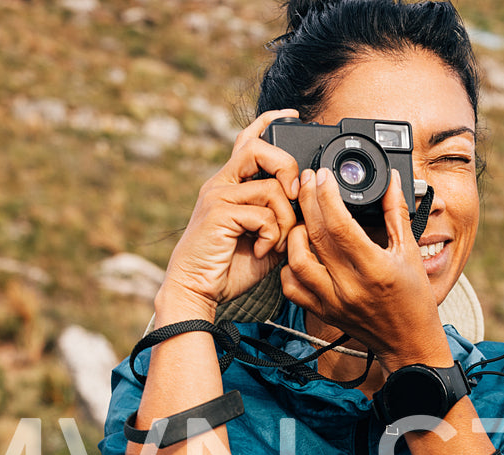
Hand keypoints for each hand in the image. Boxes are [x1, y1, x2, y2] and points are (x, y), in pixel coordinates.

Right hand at [156, 109, 303, 316]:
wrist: (197, 289)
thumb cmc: (229, 267)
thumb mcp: (265, 238)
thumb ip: (282, 218)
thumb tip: (306, 206)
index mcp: (231, 184)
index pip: (248, 140)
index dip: (269, 122)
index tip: (292, 116)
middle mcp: (221, 184)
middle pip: (260, 148)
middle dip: (287, 168)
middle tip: (293, 196)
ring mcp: (218, 197)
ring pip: (271, 188)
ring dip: (285, 220)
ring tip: (274, 242)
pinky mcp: (219, 214)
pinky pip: (264, 214)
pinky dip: (271, 237)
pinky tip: (260, 251)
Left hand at [280, 167, 451, 370]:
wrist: (409, 343)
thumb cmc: (414, 300)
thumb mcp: (410, 253)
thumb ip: (396, 213)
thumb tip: (388, 181)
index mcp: (375, 269)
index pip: (341, 225)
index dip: (327, 196)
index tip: (323, 176)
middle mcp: (350, 287)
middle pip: (315, 236)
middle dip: (308, 201)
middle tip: (307, 181)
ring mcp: (333, 302)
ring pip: (296, 262)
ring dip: (295, 234)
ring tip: (303, 218)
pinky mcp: (323, 313)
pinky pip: (292, 289)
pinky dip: (289, 267)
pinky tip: (299, 252)